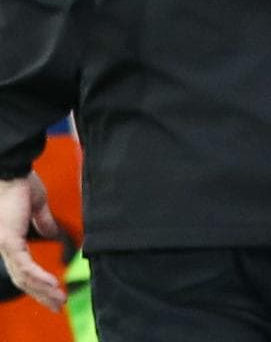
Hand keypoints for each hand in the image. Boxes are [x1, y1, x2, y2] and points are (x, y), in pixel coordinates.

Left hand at [0, 172, 64, 310]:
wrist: (12, 170)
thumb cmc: (21, 183)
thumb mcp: (38, 207)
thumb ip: (44, 223)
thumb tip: (53, 234)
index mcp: (10, 239)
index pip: (23, 269)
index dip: (39, 284)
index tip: (56, 293)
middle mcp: (4, 247)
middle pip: (22, 280)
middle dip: (41, 295)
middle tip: (58, 306)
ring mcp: (4, 245)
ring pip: (23, 277)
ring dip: (43, 290)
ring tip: (60, 299)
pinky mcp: (8, 241)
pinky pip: (25, 266)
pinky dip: (40, 277)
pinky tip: (54, 284)